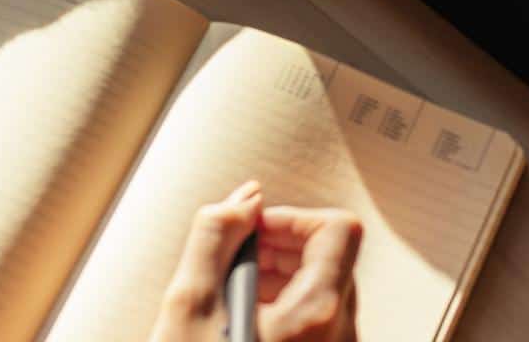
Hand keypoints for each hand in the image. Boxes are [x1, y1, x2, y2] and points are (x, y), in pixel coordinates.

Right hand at [149, 181, 361, 341]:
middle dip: (282, 245)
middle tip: (237, 257)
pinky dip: (284, 307)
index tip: (254, 230)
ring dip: (281, 276)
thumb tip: (244, 200)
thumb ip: (215, 236)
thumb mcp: (189, 304)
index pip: (338, 229)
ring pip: (324, 291)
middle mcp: (340, 337)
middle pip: (332, 258)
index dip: (292, 219)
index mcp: (319, 314)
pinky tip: (243, 321)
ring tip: (234, 292)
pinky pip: (318, 323)